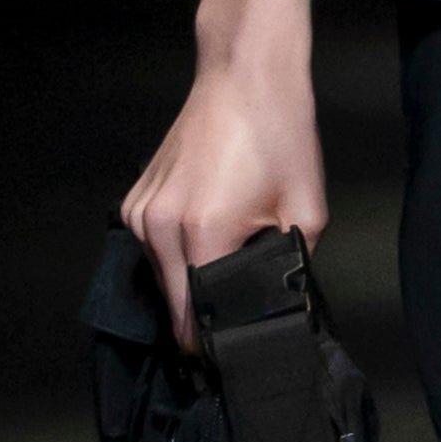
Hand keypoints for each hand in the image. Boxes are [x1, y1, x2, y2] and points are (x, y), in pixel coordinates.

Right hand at [121, 38, 327, 358]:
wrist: (244, 76)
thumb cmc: (278, 135)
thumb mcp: (304, 213)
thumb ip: (289, 271)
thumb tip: (282, 310)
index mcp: (202, 232)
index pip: (196, 322)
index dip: (216, 351)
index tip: (233, 365)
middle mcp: (160, 225)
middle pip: (172, 308)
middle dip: (200, 329)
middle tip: (234, 339)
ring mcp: (141, 211)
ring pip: (160, 280)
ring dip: (188, 291)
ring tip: (224, 283)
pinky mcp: (136, 200)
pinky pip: (153, 250)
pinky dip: (176, 259)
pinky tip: (206, 247)